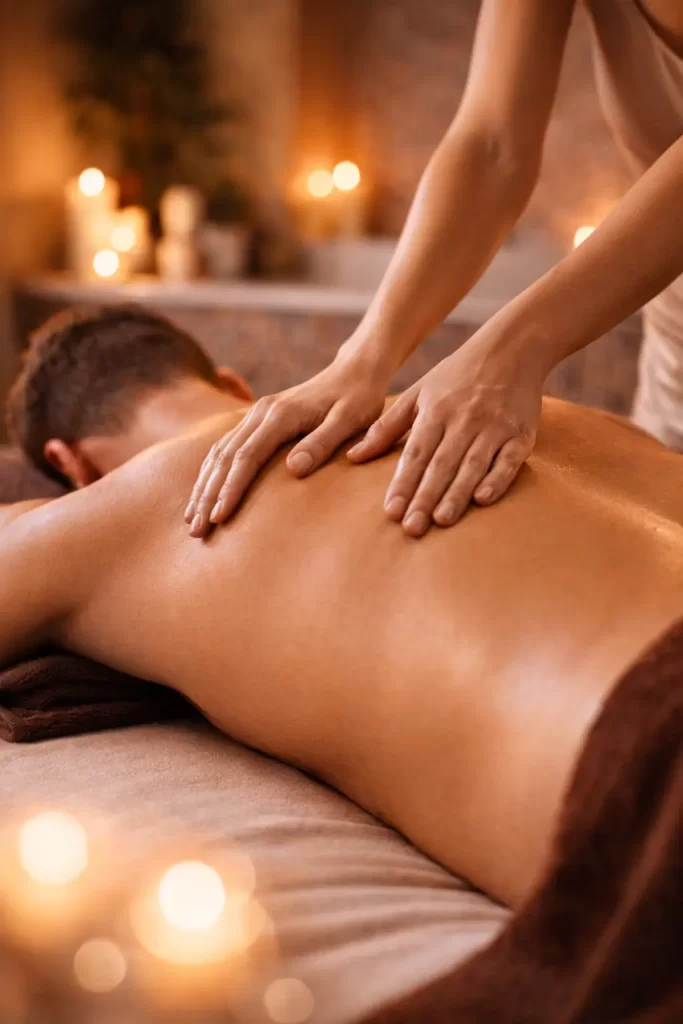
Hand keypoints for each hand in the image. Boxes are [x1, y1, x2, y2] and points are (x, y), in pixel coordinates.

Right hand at [185, 349, 389, 536]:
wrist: (353, 372)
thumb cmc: (358, 399)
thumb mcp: (350, 420)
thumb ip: (322, 443)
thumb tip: (294, 470)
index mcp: (281, 415)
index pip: (246, 457)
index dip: (230, 489)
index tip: (219, 518)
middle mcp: (260, 412)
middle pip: (224, 458)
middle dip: (207, 495)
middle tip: (196, 531)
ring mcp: (255, 415)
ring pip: (218, 453)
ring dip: (203, 487)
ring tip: (191, 521)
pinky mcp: (256, 420)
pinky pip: (224, 448)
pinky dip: (210, 474)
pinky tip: (202, 495)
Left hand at [347, 328, 543, 536]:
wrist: (513, 348)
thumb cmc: (458, 375)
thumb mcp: (418, 393)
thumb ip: (386, 428)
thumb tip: (353, 457)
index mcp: (435, 411)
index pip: (415, 454)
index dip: (403, 483)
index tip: (391, 511)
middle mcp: (463, 420)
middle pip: (441, 464)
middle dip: (425, 497)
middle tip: (412, 528)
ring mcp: (494, 427)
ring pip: (472, 465)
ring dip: (456, 494)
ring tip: (441, 520)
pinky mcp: (522, 434)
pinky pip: (509, 460)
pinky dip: (497, 479)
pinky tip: (483, 500)